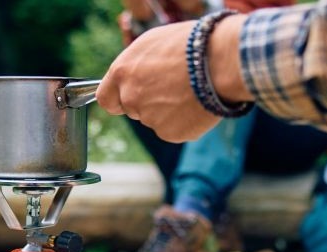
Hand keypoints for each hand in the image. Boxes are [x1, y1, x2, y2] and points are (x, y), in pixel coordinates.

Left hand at [96, 16, 251, 142]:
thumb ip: (136, 65)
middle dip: (149, 102)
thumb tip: (134, 77)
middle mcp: (131, 97)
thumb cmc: (190, 44)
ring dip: (169, 111)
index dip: (118, 99)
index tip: (127, 98)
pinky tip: (197, 104)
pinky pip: (174, 130)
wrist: (220, 61)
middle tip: (173, 87)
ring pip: (156, 119)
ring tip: (191, 91)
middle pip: (134, 109)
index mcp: (122, 72)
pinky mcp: (169, 133)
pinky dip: (185, 122)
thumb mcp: (153, 43)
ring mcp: (149, 118)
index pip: (106, 98)